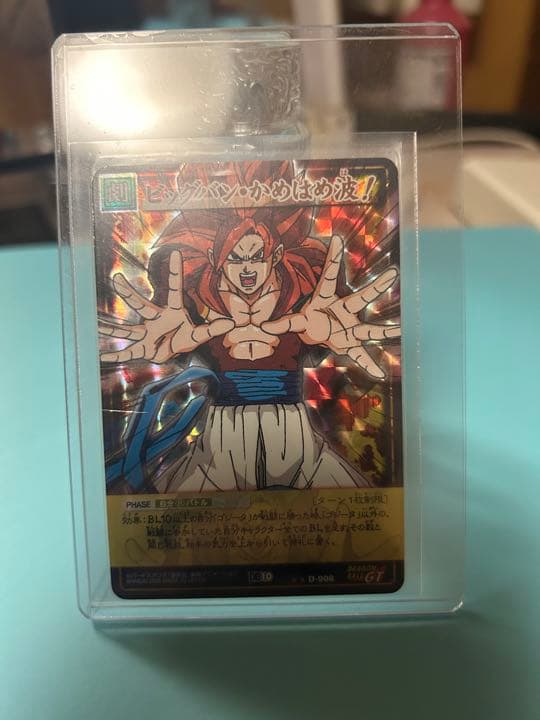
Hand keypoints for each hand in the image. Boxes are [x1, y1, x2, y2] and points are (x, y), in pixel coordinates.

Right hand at [99, 250, 233, 362]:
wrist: (172, 351)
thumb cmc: (183, 337)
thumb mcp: (199, 334)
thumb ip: (212, 329)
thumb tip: (231, 323)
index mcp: (171, 311)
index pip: (173, 289)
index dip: (175, 272)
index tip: (175, 253)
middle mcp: (155, 319)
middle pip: (141, 305)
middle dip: (129, 293)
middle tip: (116, 279)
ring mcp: (146, 333)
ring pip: (128, 330)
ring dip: (113, 328)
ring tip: (99, 324)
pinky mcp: (142, 347)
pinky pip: (127, 352)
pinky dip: (116, 357)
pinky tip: (102, 357)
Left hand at [262, 235, 399, 378]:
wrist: (320, 332)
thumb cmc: (311, 319)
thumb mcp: (296, 321)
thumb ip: (282, 323)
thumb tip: (262, 326)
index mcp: (328, 299)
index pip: (329, 276)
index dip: (333, 258)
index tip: (336, 239)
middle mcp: (345, 311)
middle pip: (361, 297)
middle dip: (376, 287)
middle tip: (393, 273)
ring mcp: (350, 327)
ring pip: (367, 328)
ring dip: (383, 330)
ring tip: (399, 329)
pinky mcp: (350, 344)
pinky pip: (361, 356)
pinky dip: (369, 365)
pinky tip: (379, 374)